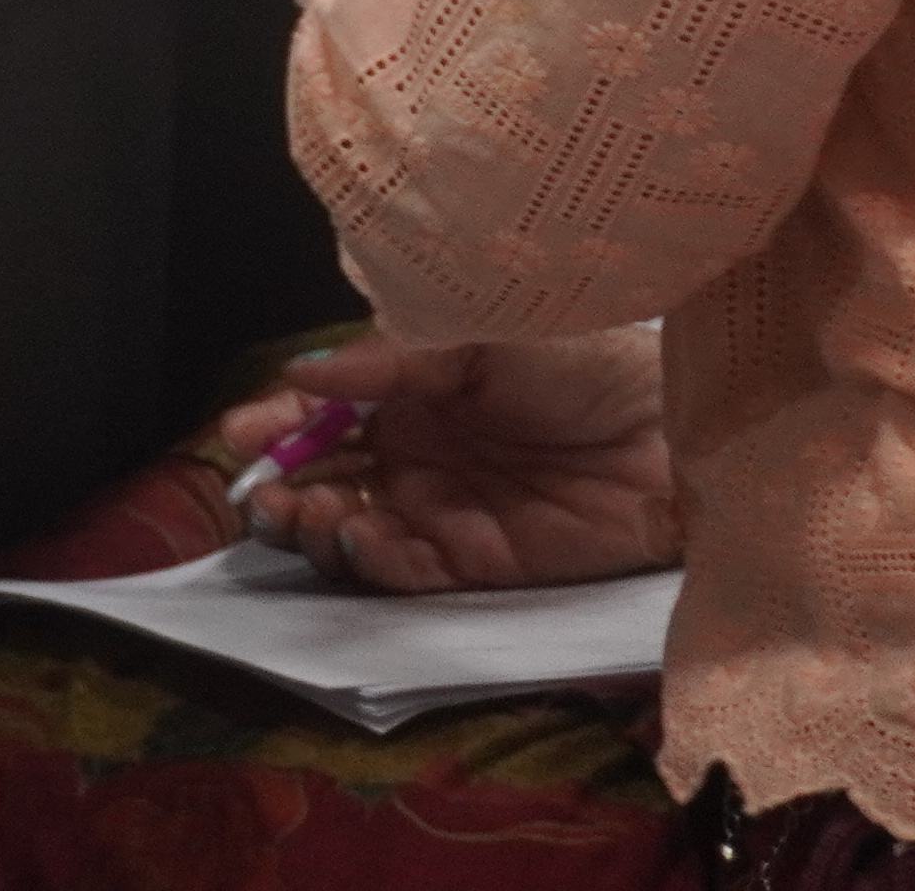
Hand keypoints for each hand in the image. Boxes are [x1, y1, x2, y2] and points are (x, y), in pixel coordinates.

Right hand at [211, 326, 678, 592]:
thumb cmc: (583, 362)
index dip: (274, 426)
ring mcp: (441, 514)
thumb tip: (299, 376)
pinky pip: (407, 575)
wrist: (674, 432)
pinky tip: (362, 539)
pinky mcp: (479, 567)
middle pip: (320, 482)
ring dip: (316, 529)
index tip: (241, 436)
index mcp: (405, 396)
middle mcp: (413, 457)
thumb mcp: (476, 338)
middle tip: (267, 493)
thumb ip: (387, 361)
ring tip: (312, 514)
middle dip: (281, 490)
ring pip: (350, 533)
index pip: (319, 415)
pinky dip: (372, 563)